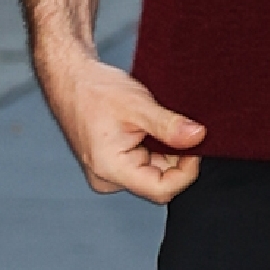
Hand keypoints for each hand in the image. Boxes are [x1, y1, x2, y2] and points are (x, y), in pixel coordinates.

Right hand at [37, 46, 204, 202]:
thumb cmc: (94, 90)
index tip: (195, 145)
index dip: (186, 170)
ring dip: (164, 150)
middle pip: (159, 181)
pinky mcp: (112, 165)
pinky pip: (143, 164)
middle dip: (175, 157)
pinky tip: (146, 128)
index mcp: (110, 169)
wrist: (70, 79)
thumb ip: (170, 126)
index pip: (162, 189)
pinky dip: (153, 148)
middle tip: (177, 127)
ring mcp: (108, 173)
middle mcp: (107, 178)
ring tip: (153, 124)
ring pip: (153, 172)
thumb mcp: (138, 106)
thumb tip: (199, 138)